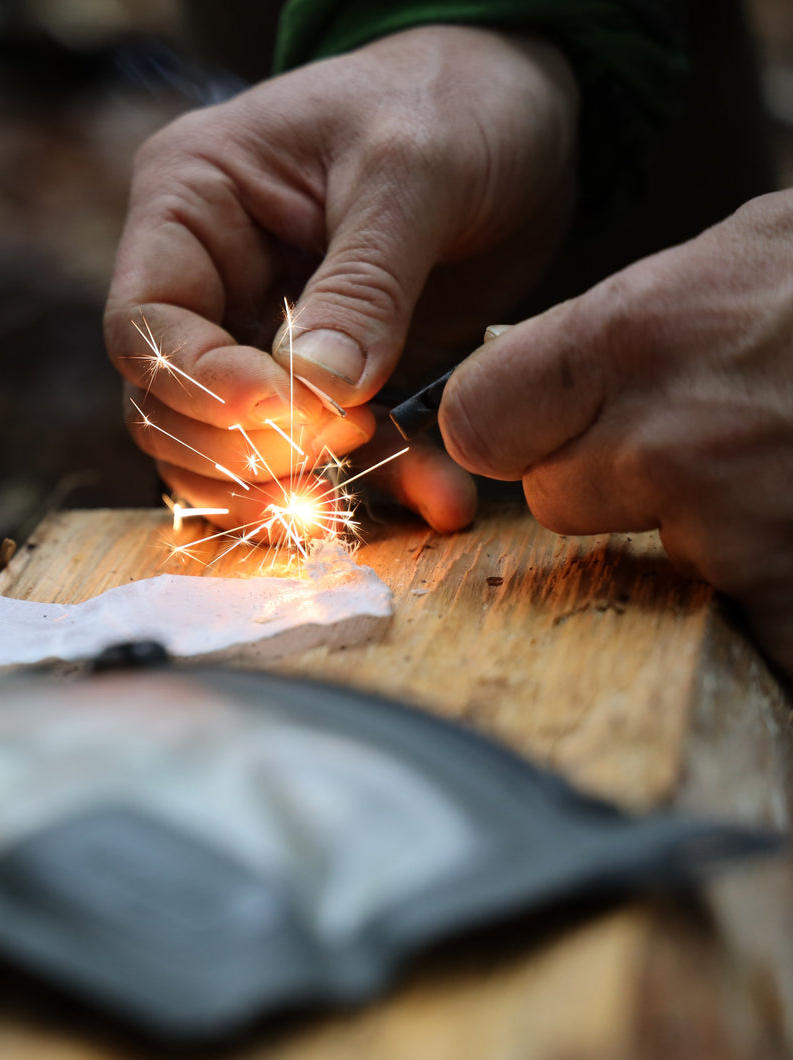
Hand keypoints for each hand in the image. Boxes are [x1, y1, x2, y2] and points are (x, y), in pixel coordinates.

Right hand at [105, 24, 578, 531]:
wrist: (518, 108)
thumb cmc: (451, 100)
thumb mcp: (410, 171)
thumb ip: (361, 285)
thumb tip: (318, 394)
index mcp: (191, 208)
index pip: (145, 330)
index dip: (204, 388)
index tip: (295, 408)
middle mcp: (210, 284)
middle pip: (168, 410)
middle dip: (244, 451)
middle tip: (343, 445)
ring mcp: (262, 340)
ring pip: (225, 454)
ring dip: (285, 494)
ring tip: (357, 502)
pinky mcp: (326, 382)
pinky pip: (320, 458)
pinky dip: (370, 490)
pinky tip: (435, 497)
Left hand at [440, 189, 792, 674]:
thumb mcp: (742, 253)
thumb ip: (619, 325)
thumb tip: (526, 370)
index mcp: (636, 334)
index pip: (477, 419)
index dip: (506, 429)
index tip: (535, 429)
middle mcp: (672, 438)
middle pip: (551, 499)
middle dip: (602, 479)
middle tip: (690, 444)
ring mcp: (741, 527)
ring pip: (640, 561)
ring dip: (691, 533)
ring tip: (775, 468)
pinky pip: (742, 625)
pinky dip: (767, 599)